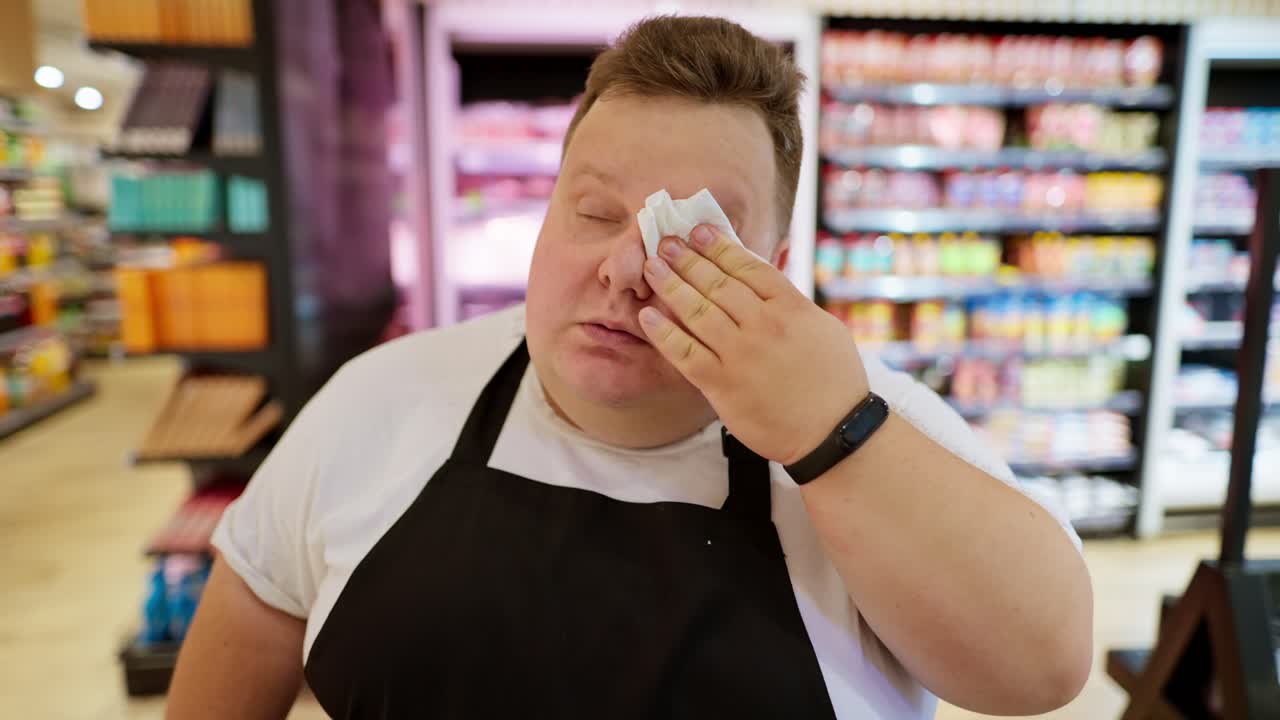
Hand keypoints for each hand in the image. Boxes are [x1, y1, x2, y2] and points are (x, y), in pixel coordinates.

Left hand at [638, 224, 869, 465]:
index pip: (748, 266)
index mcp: (791, 307)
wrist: (833, 432)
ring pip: (697, 310)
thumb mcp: (823, 328)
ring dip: (670, 285)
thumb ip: (792, 303)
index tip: (699, 231)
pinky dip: (664, 333)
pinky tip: (648, 316)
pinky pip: (685, 352)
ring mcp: (741, 354)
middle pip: (717, 282)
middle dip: (687, 258)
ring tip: (651, 266)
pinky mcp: (723, 384)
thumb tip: (766, 280)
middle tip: (665, 241)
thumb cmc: (834, 382)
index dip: (719, 246)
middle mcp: (764, 325)